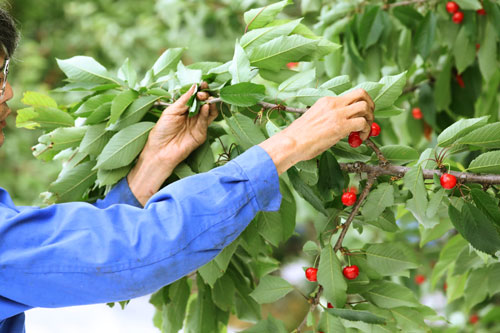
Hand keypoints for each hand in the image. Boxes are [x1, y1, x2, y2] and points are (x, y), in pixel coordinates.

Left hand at [127, 84, 217, 205]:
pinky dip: (207, 113)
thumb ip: (184, 100)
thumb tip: (194, 86)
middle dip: (206, 95)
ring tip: (206, 97)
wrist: (160, 151)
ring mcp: (198, 125)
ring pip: (209, 112)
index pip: (195, 97)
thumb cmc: (161, 131)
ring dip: (209, 103)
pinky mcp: (201, 134)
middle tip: (203, 92)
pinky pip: (206, 121)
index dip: (200, 90)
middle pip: (204, 103)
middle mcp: (193, 116)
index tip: (202, 83)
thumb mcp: (171, 111)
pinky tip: (205, 107)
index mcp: (184, 109)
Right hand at [259, 89, 373, 174]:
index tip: (361, 116)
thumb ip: (332, 119)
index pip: (350, 95)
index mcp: (326, 101)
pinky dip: (365, 131)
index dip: (360, 104)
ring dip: (369, 119)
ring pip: (365, 106)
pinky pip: (362, 123)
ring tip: (363, 131)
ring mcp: (337, 113)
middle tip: (368, 120)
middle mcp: (333, 103)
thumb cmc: (300, 137)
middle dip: (370, 106)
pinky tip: (359, 139)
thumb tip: (347, 127)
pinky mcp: (340, 126)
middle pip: (362, 94)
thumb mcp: (316, 120)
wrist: (291, 143)